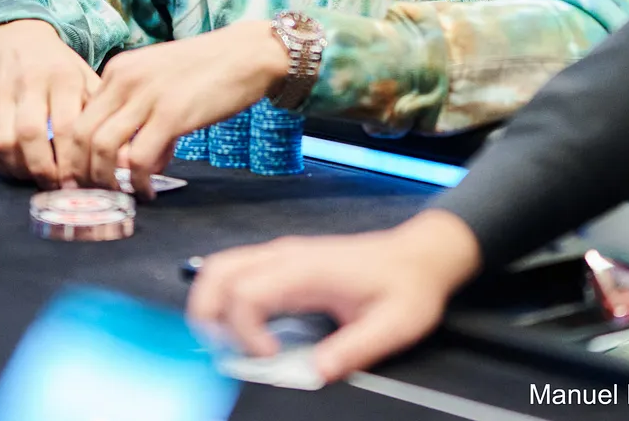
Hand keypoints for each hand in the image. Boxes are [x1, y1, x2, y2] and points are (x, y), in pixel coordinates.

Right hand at [0, 20, 99, 186]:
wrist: (13, 33)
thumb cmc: (56, 64)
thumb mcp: (85, 76)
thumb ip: (99, 110)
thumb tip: (120, 151)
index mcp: (63, 77)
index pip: (67, 126)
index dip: (74, 160)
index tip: (82, 181)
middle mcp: (30, 84)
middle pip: (31, 134)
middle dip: (46, 170)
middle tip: (59, 187)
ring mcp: (2, 94)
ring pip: (5, 142)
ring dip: (23, 170)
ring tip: (39, 179)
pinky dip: (2, 165)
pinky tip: (19, 169)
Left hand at [63, 20, 290, 195]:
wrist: (248, 54)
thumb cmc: (209, 70)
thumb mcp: (160, 81)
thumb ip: (140, 114)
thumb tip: (134, 162)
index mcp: (118, 70)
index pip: (78, 117)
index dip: (73, 154)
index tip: (81, 177)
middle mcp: (124, 80)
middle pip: (80, 135)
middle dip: (81, 171)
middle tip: (93, 193)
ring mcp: (147, 96)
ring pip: (103, 148)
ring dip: (106, 180)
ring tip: (121, 195)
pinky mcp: (172, 115)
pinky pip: (139, 159)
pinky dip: (138, 182)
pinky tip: (148, 190)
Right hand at [187, 209, 481, 381]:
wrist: (421, 255)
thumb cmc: (408, 284)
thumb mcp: (392, 326)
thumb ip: (352, 351)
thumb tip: (313, 374)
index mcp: (308, 268)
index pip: (247, 293)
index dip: (245, 332)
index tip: (268, 357)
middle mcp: (288, 256)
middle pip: (218, 273)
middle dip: (208, 315)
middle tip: (226, 352)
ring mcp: (283, 255)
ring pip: (222, 268)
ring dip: (212, 305)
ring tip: (230, 343)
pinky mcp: (285, 262)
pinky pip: (237, 272)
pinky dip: (226, 299)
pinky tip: (245, 329)